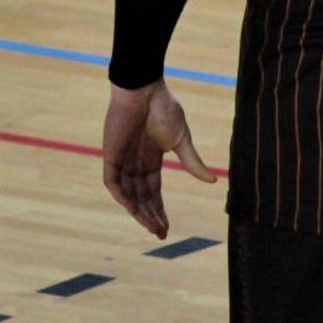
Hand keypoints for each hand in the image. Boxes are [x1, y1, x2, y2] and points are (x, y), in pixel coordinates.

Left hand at [101, 79, 216, 238]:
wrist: (144, 89)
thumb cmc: (163, 108)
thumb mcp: (181, 140)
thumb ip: (192, 161)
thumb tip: (212, 181)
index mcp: (151, 158)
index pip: (153, 190)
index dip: (159, 209)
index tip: (167, 229)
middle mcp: (135, 162)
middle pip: (141, 196)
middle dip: (150, 216)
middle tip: (161, 234)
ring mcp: (122, 158)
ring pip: (128, 194)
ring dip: (138, 212)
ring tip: (153, 227)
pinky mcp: (110, 153)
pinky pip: (112, 182)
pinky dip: (122, 197)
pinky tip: (134, 209)